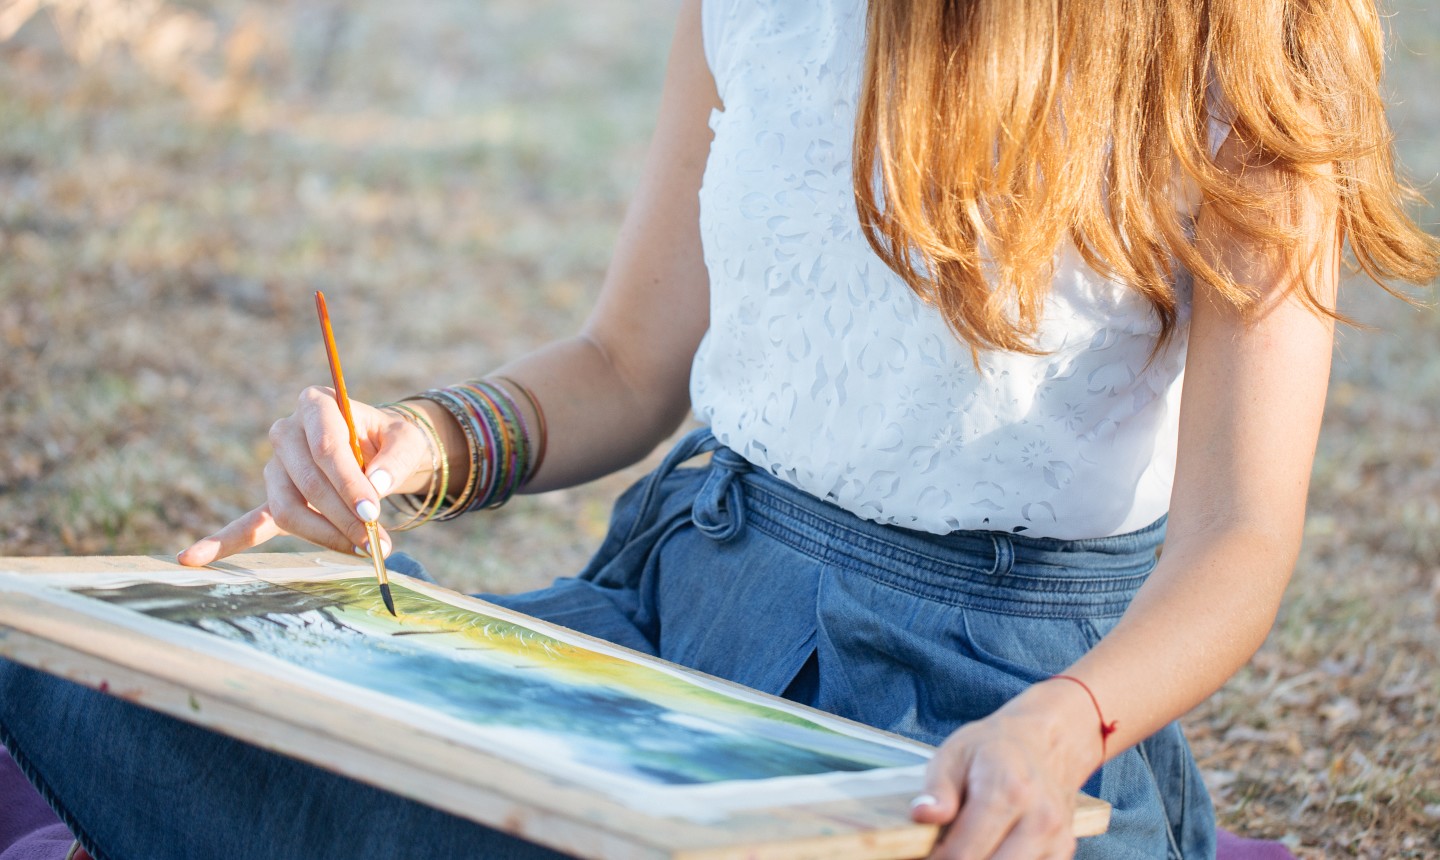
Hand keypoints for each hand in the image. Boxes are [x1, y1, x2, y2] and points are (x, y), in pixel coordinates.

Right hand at [177, 386, 434, 565]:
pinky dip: (225, 541)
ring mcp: (276, 466)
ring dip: (322, 535)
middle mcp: (287, 432)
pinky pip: (251, 521)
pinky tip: (191, 558)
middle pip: (307, 482)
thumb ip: (396, 460)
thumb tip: (378, 487)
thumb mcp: (407, 441)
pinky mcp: (276, 495)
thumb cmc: (392, 441)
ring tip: (360, 553)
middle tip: (376, 543)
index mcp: (317, 405)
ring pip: (288, 507)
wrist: (381, 448)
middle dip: (342, 517)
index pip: (327, 448)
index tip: (372, 513)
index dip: (349, 483)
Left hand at [911, 683, 1100, 858]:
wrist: (1046, 742)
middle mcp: (1038, 817)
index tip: (927, 853)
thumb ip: (937, 788)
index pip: (963, 853)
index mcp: (1006, 790)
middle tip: (945, 850)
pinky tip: (993, 848)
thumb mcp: (954, 754)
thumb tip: (922, 815)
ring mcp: (1055, 837)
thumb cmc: (993, 748)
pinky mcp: (1063, 849)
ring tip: (969, 846)